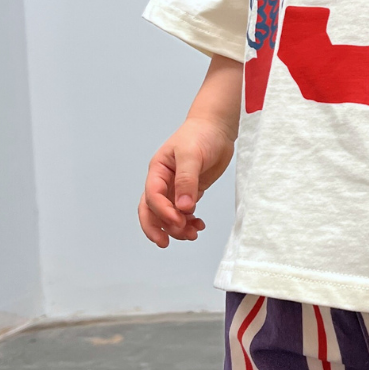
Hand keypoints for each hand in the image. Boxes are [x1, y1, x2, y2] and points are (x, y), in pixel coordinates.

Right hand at [138, 117, 234, 247]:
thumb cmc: (201, 135)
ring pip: (168, 215)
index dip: (162, 212)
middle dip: (158, 228)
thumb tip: (184, 206)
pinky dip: (189, 222)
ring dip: (177, 228)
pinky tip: (199, 225)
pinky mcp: (190, 192)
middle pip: (151, 211)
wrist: (217, 128)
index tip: (178, 221)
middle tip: (170, 241)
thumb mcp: (192, 155)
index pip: (152, 196)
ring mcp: (175, 188)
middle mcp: (163, 182)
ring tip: (193, 233)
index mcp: (158, 171)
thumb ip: (187, 180)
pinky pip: (184, 213)